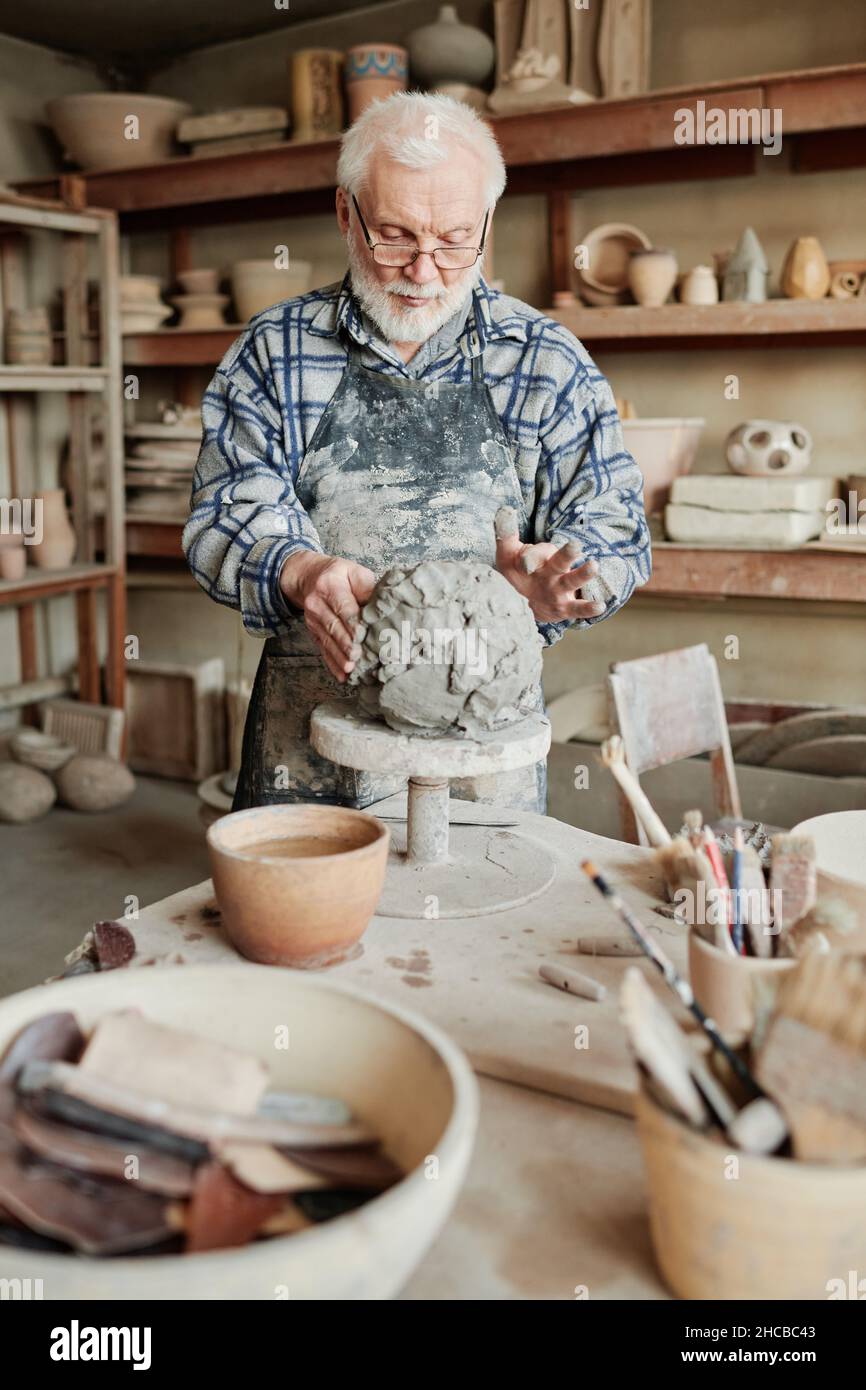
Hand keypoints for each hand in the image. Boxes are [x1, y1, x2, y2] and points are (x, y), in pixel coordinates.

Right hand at [280, 551, 375, 681]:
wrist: (309, 577)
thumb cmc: (339, 575)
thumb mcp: (354, 572)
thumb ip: (367, 588)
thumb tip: (382, 608)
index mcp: (330, 585)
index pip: (342, 606)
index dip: (352, 622)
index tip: (361, 635)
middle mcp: (317, 604)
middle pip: (333, 626)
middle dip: (345, 643)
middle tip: (357, 656)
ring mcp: (313, 620)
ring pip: (327, 640)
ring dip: (339, 657)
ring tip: (350, 669)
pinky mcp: (313, 632)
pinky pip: (322, 649)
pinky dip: (332, 664)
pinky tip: (341, 676)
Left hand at [493, 507, 604, 624]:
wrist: (525, 603)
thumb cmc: (517, 574)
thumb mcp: (507, 557)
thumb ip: (505, 536)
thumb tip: (504, 510)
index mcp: (540, 556)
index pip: (536, 553)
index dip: (530, 557)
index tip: (523, 562)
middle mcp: (554, 570)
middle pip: (561, 559)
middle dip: (567, 553)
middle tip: (574, 546)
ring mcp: (561, 588)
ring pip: (573, 580)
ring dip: (583, 574)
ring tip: (594, 567)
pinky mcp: (565, 608)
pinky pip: (579, 608)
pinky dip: (589, 608)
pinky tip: (600, 606)